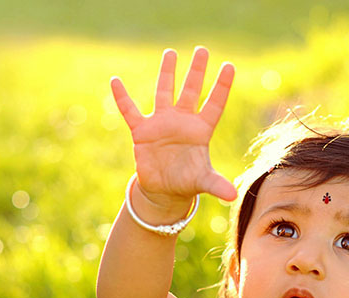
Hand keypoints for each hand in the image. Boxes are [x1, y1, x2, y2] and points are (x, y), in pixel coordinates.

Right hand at [110, 46, 235, 207]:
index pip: (214, 104)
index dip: (221, 87)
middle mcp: (182, 121)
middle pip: (190, 91)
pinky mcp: (142, 132)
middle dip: (197, 71)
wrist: (164, 189)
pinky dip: (122, 98)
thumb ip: (217, 185)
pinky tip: (116, 81)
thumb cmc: (187, 181)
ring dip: (167, 74)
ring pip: (164, 93)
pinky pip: (130, 111)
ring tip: (171, 53)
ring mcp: (161, 123)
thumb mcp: (203, 182)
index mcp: (200, 130)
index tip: (230, 66)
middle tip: (203, 50)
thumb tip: (233, 196)